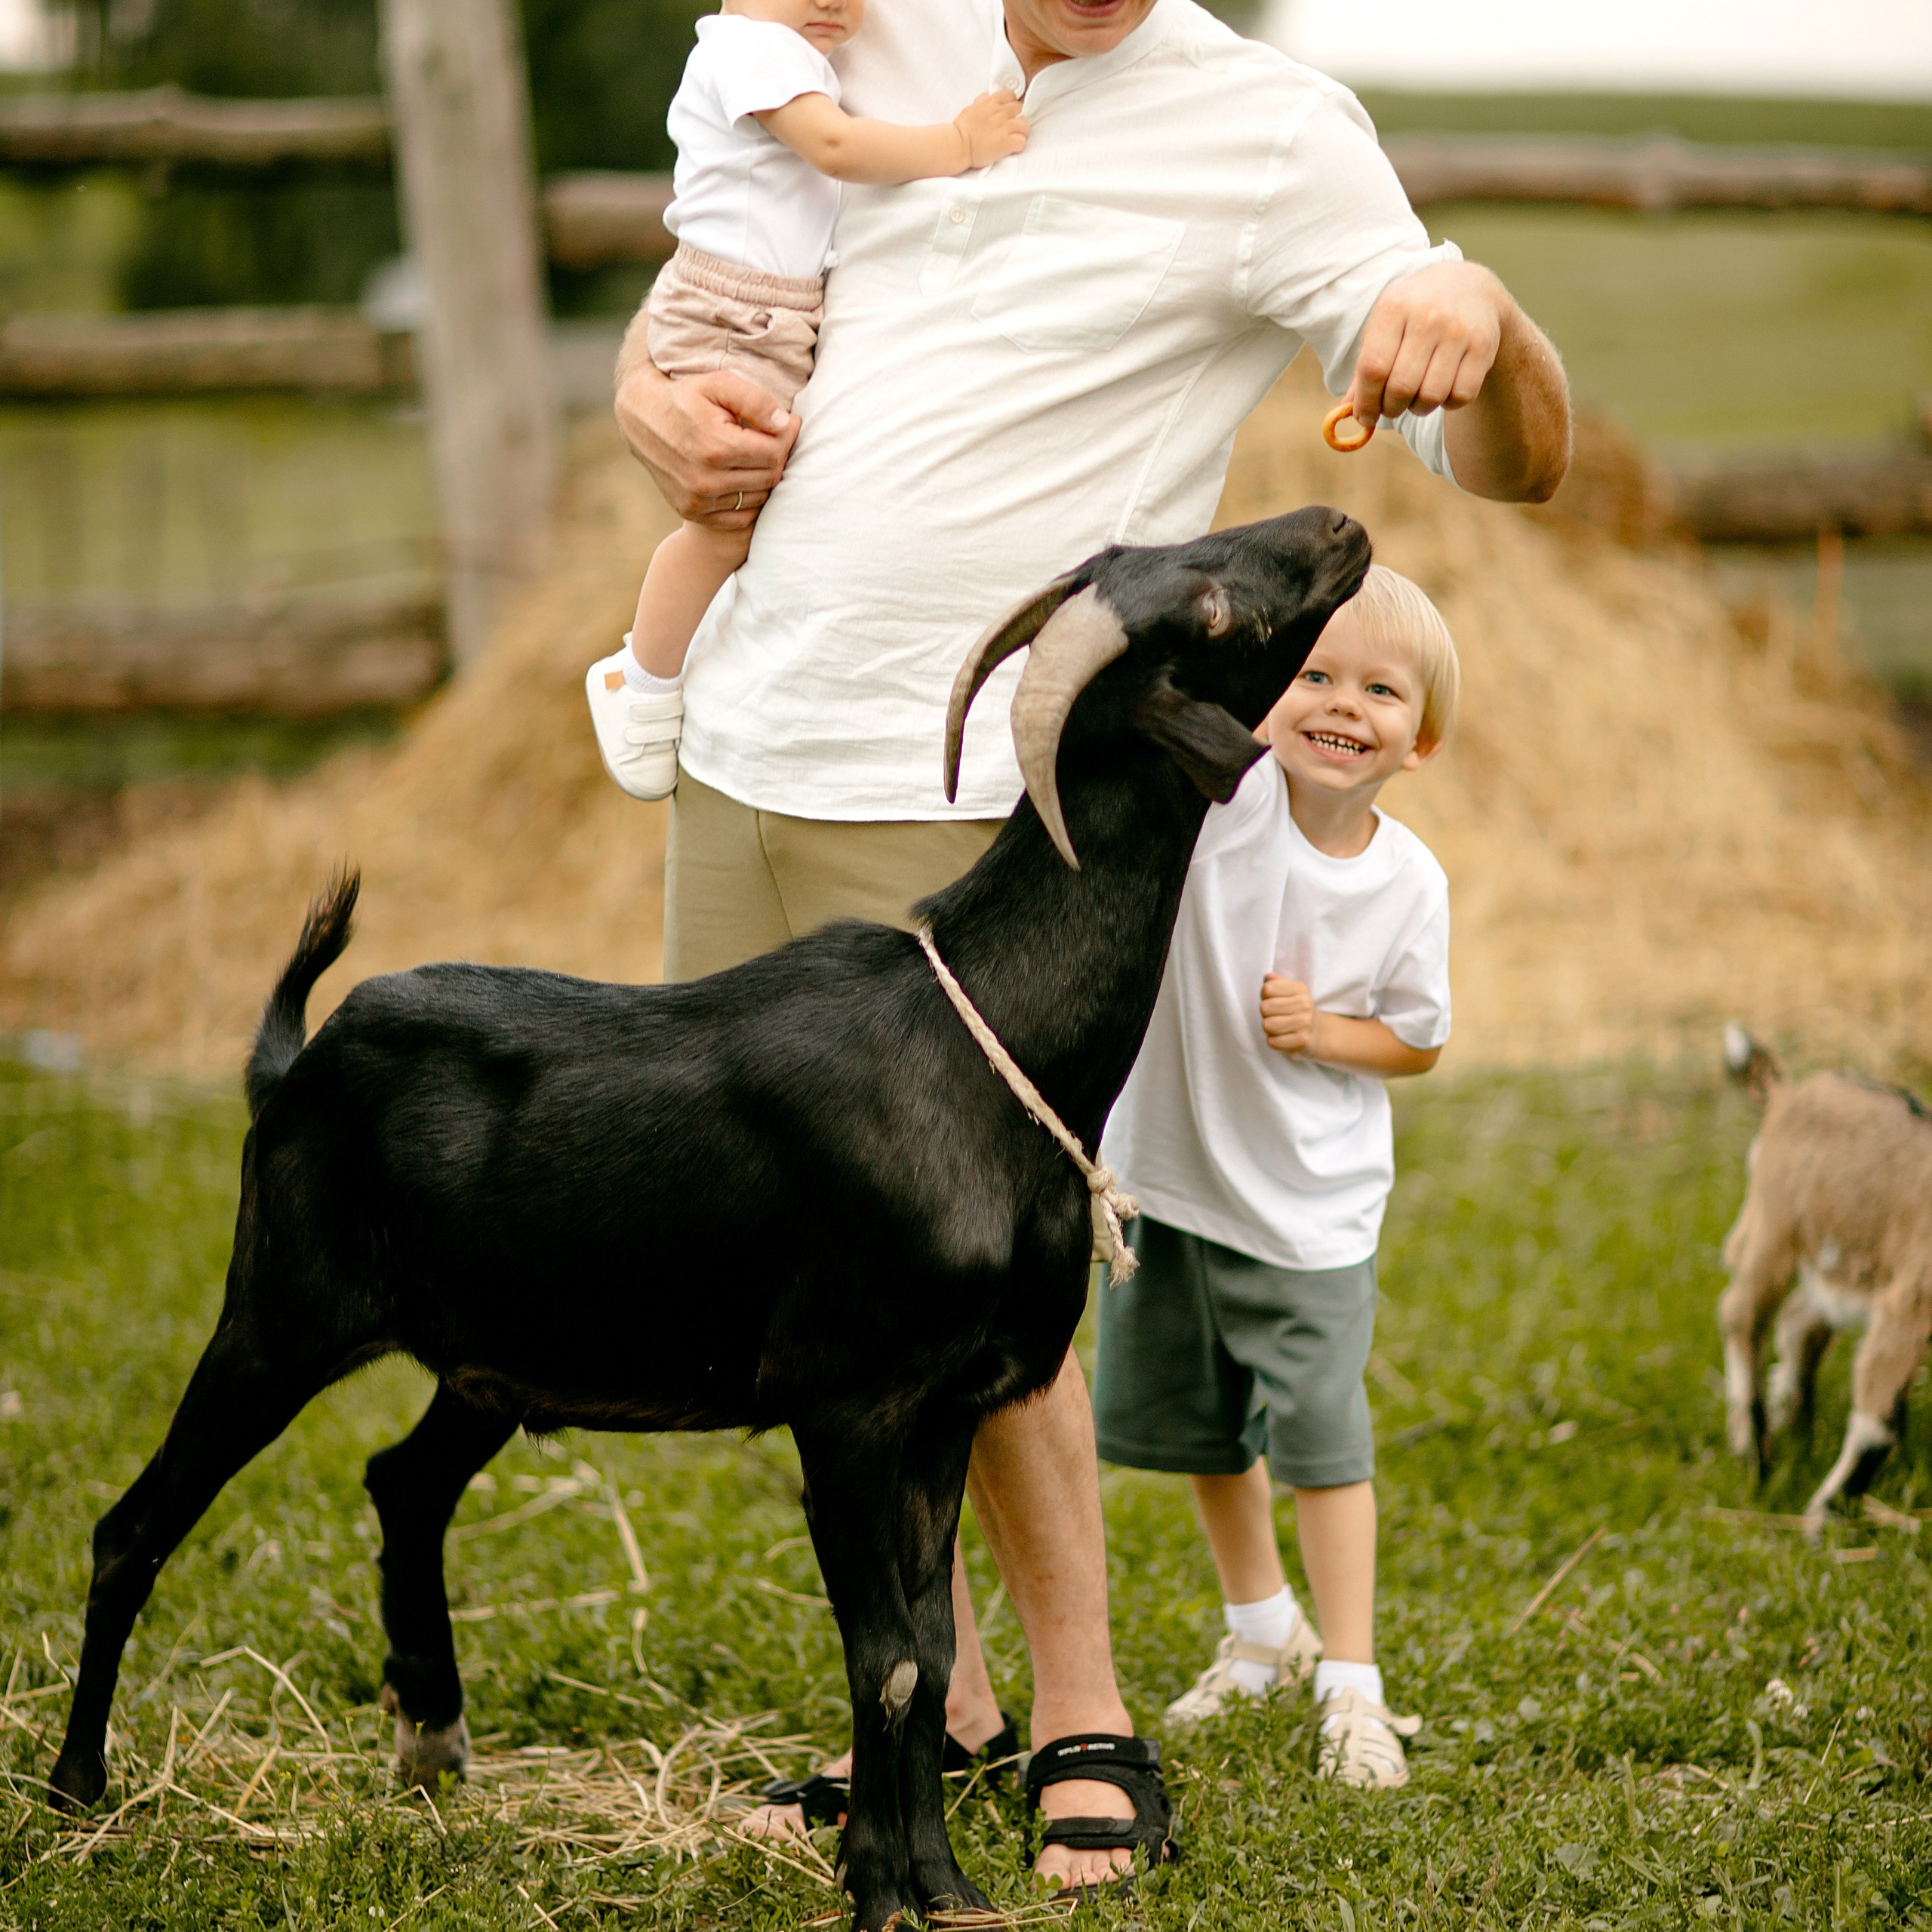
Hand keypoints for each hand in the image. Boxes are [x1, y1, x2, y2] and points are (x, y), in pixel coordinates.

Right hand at [614, 363, 799, 528]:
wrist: (642, 418)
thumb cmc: (685, 396)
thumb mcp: (718, 384)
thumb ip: (755, 400)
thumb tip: (785, 424)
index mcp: (716, 448)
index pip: (774, 453)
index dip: (787, 437)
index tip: (789, 424)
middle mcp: (706, 480)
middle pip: (769, 477)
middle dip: (777, 457)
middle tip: (774, 439)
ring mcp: (698, 500)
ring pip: (757, 498)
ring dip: (763, 478)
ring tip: (757, 455)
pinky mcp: (692, 511)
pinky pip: (740, 517)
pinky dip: (747, 499)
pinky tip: (742, 476)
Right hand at [954, 89, 1028, 169]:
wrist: (958, 145)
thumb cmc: (962, 129)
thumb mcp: (971, 107)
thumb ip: (983, 101)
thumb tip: (988, 97)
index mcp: (991, 102)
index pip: (1011, 95)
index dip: (1012, 104)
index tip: (1009, 112)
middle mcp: (999, 112)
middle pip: (1020, 108)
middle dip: (1018, 116)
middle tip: (1013, 126)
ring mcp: (1004, 127)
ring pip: (1025, 124)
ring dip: (1022, 131)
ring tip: (1015, 137)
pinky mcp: (1006, 142)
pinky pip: (1022, 141)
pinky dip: (1019, 145)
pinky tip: (1012, 148)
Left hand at [1260, 974, 1318, 1057]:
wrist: (1317, 1033)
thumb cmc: (1296, 1010)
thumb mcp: (1289, 992)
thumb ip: (1276, 983)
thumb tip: (1268, 977)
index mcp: (1300, 988)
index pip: (1267, 989)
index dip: (1265, 996)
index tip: (1274, 1001)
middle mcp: (1305, 1004)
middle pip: (1265, 1007)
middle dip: (1266, 1014)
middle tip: (1276, 1016)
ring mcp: (1305, 1023)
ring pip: (1267, 1025)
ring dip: (1269, 1028)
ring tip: (1278, 1027)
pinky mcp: (1302, 1040)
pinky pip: (1273, 1042)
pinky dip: (1273, 1041)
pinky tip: (1282, 1038)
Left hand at [1345, 259, 1507, 427]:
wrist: (1469, 288)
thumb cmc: (1414, 315)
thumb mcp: (1385, 328)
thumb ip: (1365, 368)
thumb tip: (1345, 412)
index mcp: (1394, 308)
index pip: (1373, 368)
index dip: (1366, 402)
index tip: (1365, 418)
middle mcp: (1427, 316)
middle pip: (1401, 387)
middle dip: (1391, 408)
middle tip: (1392, 407)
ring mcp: (1458, 330)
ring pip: (1431, 396)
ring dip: (1419, 408)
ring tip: (1418, 396)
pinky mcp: (1484, 345)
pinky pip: (1461, 396)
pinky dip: (1448, 404)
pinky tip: (1444, 388)